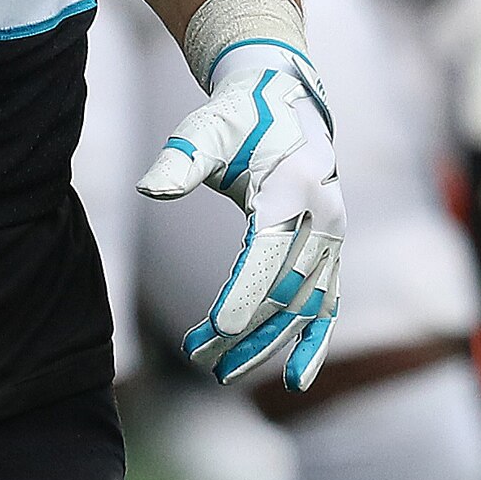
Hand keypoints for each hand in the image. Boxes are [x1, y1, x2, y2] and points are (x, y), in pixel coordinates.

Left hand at [141, 36, 346, 389]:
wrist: (284, 99)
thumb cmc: (236, 118)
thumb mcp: (205, 131)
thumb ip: (180, 161)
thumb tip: (147, 188)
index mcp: (291, 186)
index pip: (267, 253)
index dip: (243, 294)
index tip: (215, 332)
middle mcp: (322, 215)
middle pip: (285, 288)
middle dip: (244, 329)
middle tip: (199, 358)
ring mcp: (332, 235)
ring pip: (305, 305)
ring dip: (268, 343)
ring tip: (223, 373)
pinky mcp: (332, 249)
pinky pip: (328, 303)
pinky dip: (315, 341)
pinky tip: (296, 380)